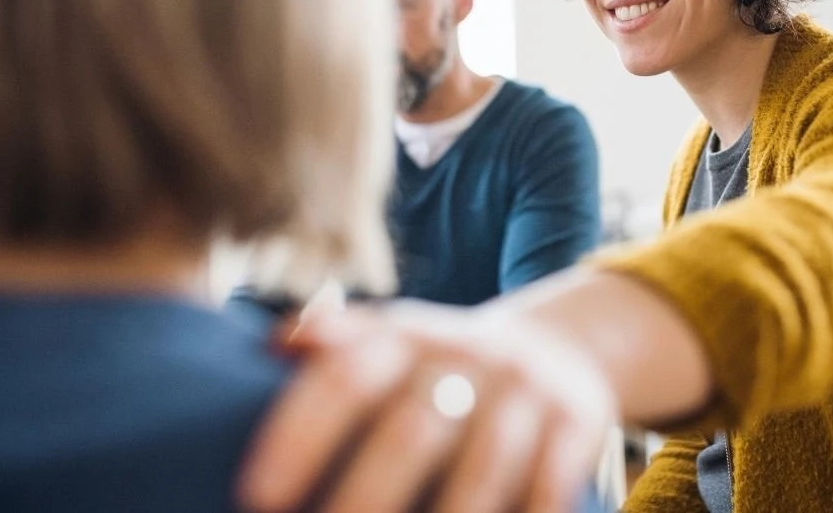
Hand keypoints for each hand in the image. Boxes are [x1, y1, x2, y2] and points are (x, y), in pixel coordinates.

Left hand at [238, 299, 614, 512]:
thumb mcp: (392, 341)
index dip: (300, 433)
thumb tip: (271, 344)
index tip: (255, 494)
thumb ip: (335, 344)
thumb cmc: (441, 366)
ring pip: (483, 466)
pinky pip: (550, 485)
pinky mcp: (577, 421)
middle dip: (364, 498)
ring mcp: (524, 388)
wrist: (555, 347)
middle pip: (411, 429)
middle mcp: (465, 354)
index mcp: (405, 336)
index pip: (346, 376)